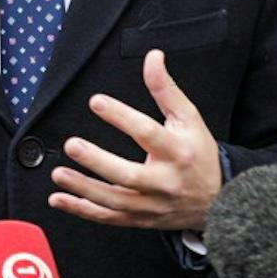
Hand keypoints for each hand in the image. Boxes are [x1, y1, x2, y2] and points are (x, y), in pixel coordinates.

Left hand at [50, 50, 222, 232]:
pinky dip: (82, 210)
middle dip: (98, 161)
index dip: (121, 117)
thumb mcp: (189, 118)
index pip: (147, 133)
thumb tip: (153, 57)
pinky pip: (108, 217)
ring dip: (83, 188)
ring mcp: (151, 204)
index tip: (96, 102)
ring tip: (59, 173)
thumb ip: (166, 89)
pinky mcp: (140, 220)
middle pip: (128, 175)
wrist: (218, 200)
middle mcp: (164, 182)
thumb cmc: (198, 154)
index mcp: (177, 152)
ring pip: (114, 201)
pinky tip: (59, 199)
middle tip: (72, 145)